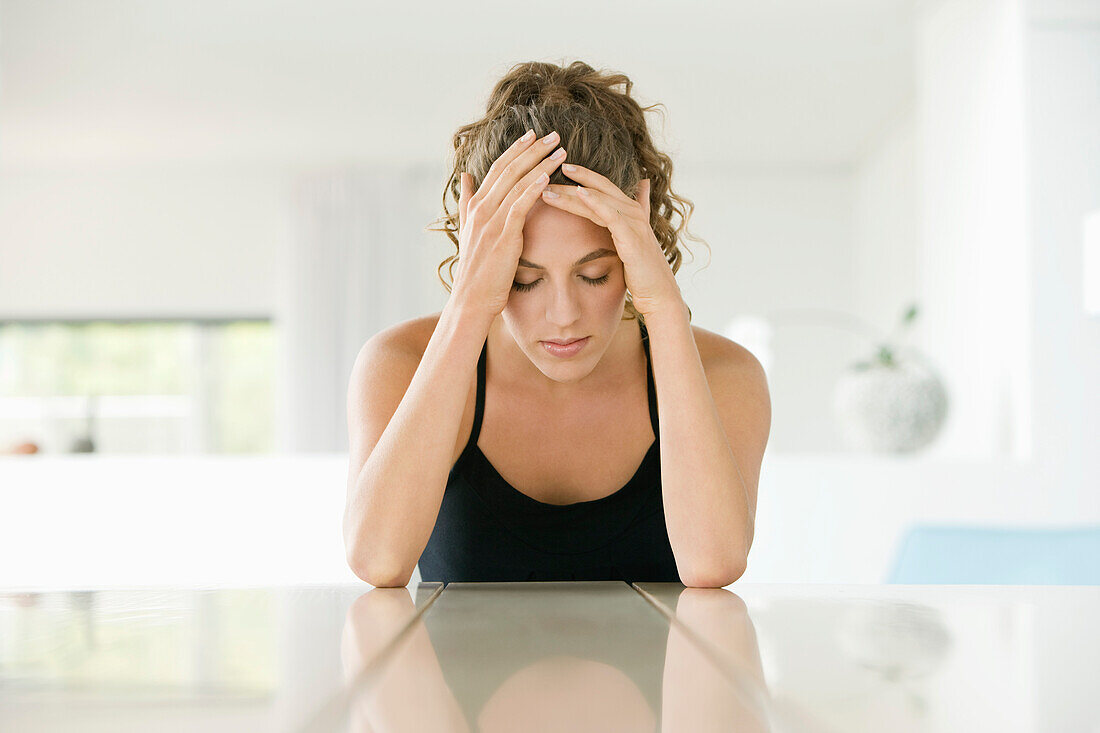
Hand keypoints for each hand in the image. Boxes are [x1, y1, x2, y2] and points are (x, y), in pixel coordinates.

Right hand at [451, 130, 567, 318]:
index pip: (498, 168)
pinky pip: (520, 205)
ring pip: (517, 183)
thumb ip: (468, 201)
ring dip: (540, 164)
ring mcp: (491, 221)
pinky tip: (549, 177)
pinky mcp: (503, 235)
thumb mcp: (467, 230)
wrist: (471, 299)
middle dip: (532, 150)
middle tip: (553, 135)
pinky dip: (534, 189)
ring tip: (560, 150)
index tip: (533, 135)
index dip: (516, 150)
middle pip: (509, 169)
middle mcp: (481, 208)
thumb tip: (466, 176)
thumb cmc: (476, 269)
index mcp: (475, 205)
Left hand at [541, 169, 683, 317]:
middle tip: (546, 168)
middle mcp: (632, 211)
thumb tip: (633, 196)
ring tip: (549, 188)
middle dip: (573, 177)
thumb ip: (625, 222)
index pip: (601, 187)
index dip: (581, 176)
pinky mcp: (631, 236)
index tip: (556, 170)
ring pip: (599, 199)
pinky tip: (578, 193)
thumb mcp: (630, 242)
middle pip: (598, 187)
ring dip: (572, 192)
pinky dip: (595, 201)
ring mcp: (633, 222)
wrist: (657, 293)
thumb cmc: (641, 271)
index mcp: (629, 211)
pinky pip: (610, 214)